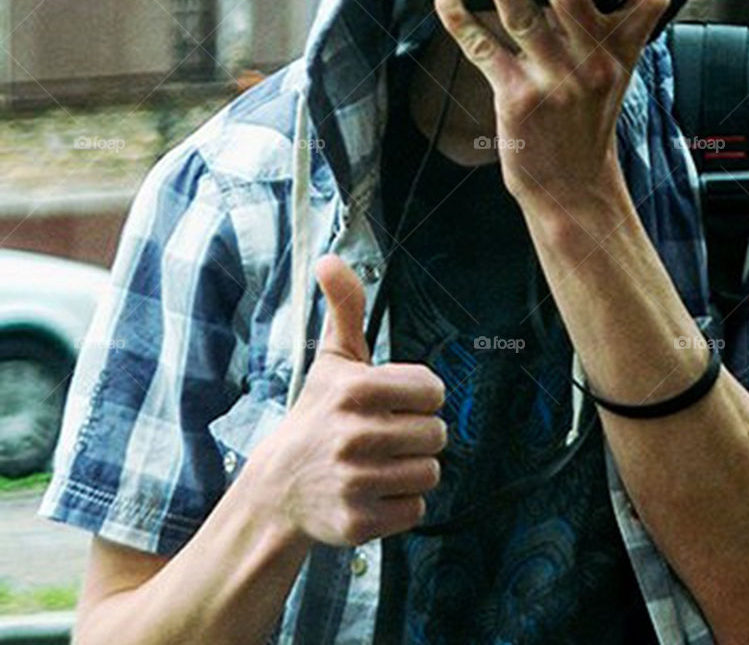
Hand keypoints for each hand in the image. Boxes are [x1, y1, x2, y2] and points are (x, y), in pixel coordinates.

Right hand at [256, 254, 446, 546]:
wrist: (279, 488)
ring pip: (430, 472)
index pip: (434, 391)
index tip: (394, 402)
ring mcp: (354, 482)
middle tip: (385, 435)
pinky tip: (373, 492)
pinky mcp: (357, 523)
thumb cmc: (318, 414)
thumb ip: (344, 307)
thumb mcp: (333, 359)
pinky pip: (415, 510)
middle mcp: (354, 436)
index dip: (419, 397)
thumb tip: (329, 258)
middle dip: (417, 434)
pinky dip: (400, 504)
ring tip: (380, 463)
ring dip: (411, 469)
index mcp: (356, 389)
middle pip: (436, 434)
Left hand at [434, 0, 669, 207]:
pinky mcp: (518, 97)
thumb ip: (596, 30)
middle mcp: (595, 62)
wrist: (574, 187)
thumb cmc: (586, 124)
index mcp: (623, 51)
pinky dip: (460, 21)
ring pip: (523, 15)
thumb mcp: (612, 75)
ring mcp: (556, 80)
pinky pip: (484, 48)